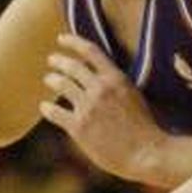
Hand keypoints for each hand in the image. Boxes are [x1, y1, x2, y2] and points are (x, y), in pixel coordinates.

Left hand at [40, 34, 167, 181]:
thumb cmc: (146, 128)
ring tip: (49, 79)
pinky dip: (47, 108)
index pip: (90, 51)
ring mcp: (88, 108)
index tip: (62, 39)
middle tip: (52, 60)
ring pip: (61, 85)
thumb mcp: (135, 96)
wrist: (147, 153)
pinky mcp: (79, 127)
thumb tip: (99, 77)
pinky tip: (44, 107)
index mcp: (117, 79)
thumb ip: (116, 86)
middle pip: (72, 66)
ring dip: (52, 79)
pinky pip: (55, 112)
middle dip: (59, 60)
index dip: (73, 42)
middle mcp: (100, 89)